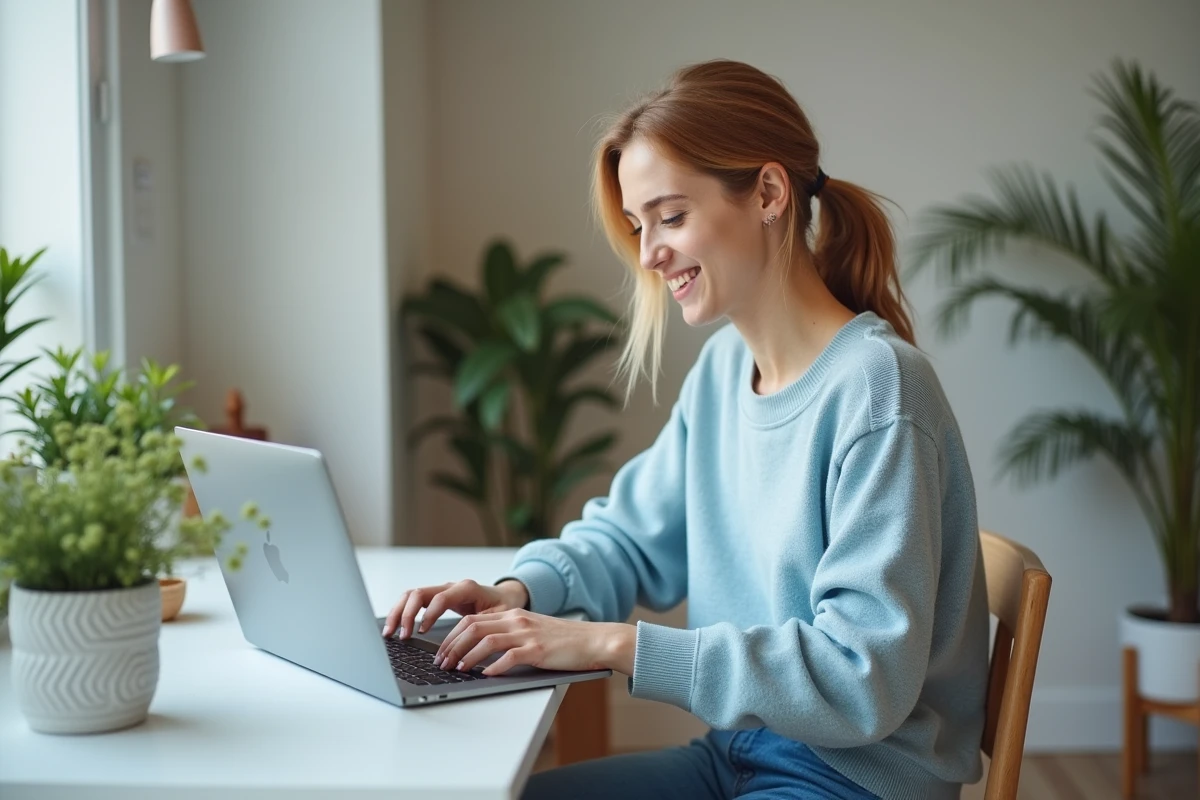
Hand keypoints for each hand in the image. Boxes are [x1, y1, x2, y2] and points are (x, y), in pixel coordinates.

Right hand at [382, 579, 528, 638]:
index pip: (440, 598)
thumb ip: (485, 627)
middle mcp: (451, 586)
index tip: (421, 633)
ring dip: (398, 612)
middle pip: (418, 593)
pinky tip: (396, 628)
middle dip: (405, 614)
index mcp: (467, 588)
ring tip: (390, 633)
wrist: (507, 597)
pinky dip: (402, 612)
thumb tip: (470, 647)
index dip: (429, 615)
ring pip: (411, 595)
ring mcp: (442, 590)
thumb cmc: (504, 607)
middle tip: (399, 635)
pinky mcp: (436, 597)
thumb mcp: (500, 617)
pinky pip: (413, 601)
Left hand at [434, 609, 635, 676]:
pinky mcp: (538, 650)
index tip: (441, 652)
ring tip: (456, 669)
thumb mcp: (532, 631)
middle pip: (473, 627)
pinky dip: (494, 667)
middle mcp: (517, 620)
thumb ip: (509, 636)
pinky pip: (509, 657)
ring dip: (466, 656)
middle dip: (452, 646)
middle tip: (441, 663)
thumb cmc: (563, 641)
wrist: (593, 640)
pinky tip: (486, 675)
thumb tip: (481, 654)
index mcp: (513, 615)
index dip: (451, 636)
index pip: (472, 620)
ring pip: (486, 640)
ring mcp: (527, 634)